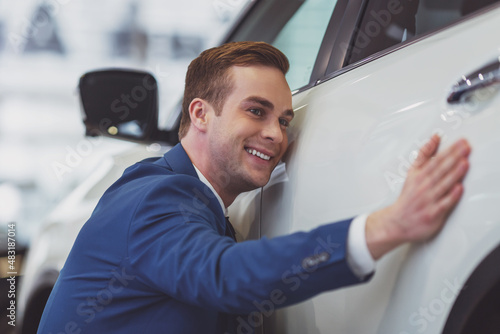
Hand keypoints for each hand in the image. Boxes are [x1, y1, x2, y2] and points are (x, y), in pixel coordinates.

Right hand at [366, 135, 470, 259]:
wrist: (397, 222)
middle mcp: (424, 187)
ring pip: (443, 185)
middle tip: (465, 148)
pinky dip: (451, 196)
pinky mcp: (433, 214)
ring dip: (454, 174)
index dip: (449, 151)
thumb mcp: (412, 172)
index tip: (460, 142)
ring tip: (464, 163)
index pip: (436, 160)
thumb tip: (435, 138)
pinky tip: (458, 188)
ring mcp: (428, 200)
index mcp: (419, 176)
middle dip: (453, 158)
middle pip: (440, 170)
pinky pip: (443, 204)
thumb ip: (424, 155)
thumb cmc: (408, 198)